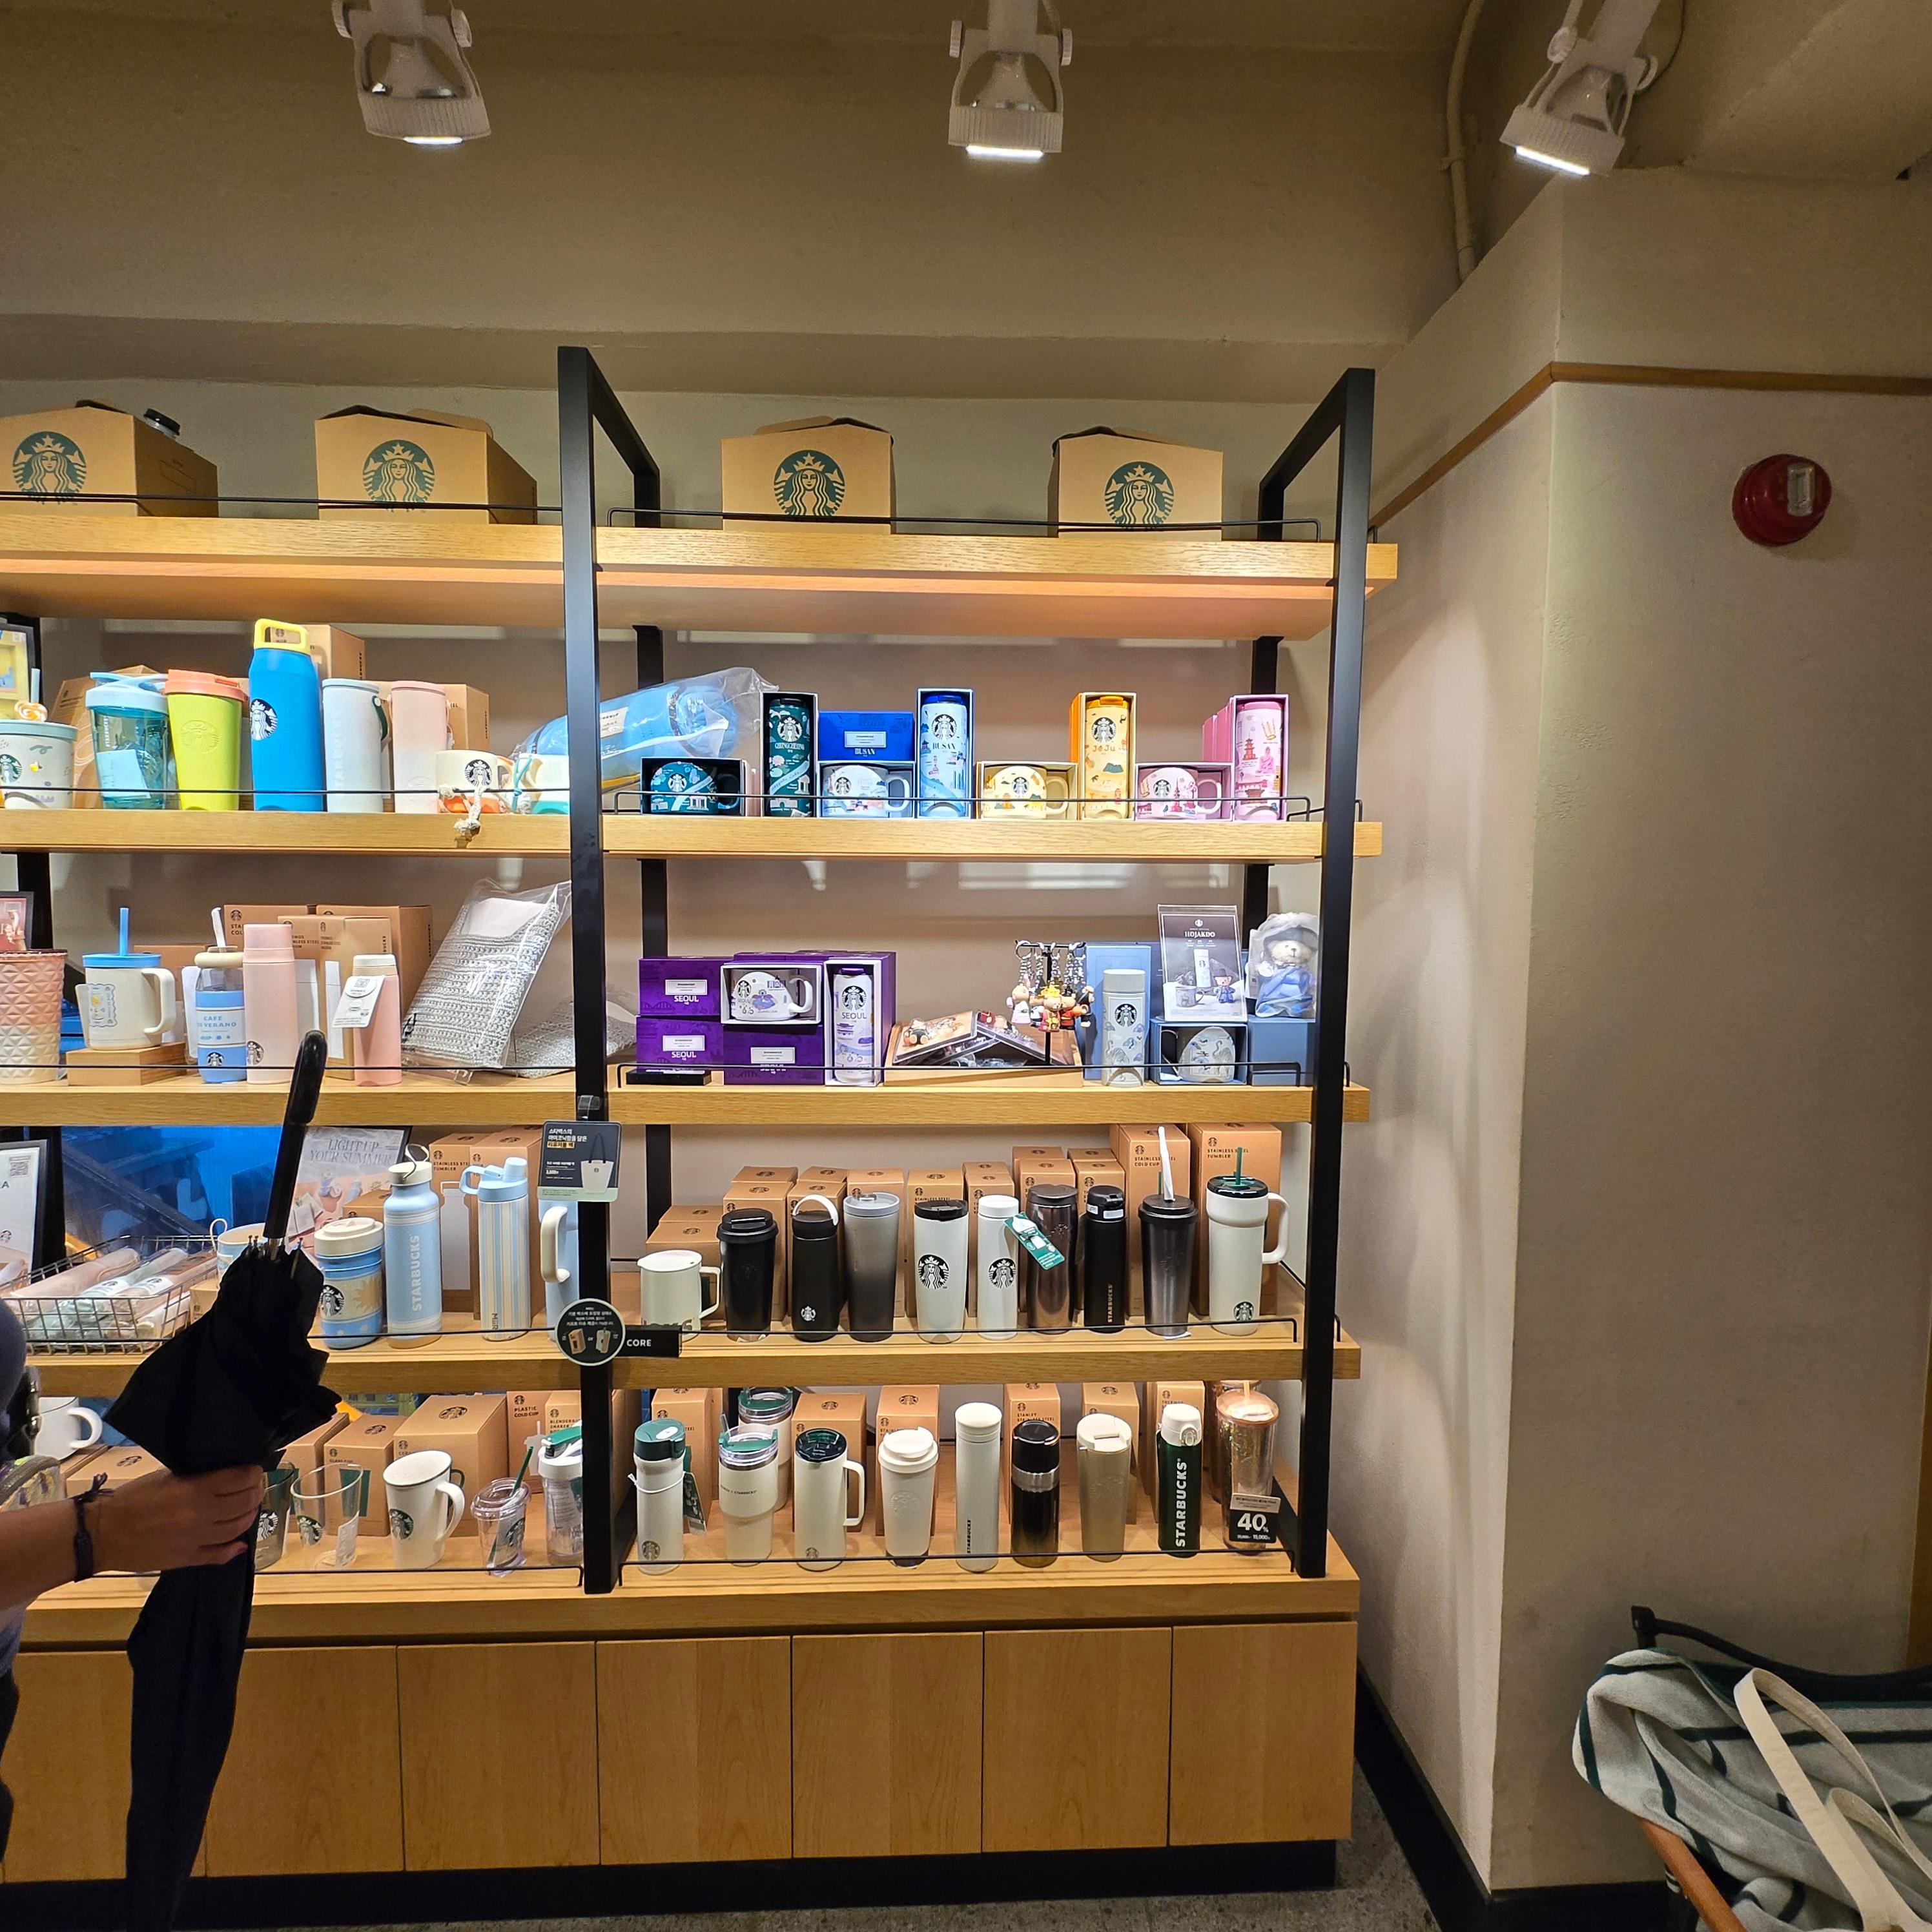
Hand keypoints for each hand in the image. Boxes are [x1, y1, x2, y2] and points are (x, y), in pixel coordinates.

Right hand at [91, 1466, 266, 1573]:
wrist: (102, 1533)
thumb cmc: (131, 1499)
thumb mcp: (165, 1477)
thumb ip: (197, 1478)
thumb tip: (223, 1477)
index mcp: (196, 1489)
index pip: (240, 1479)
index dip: (252, 1474)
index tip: (253, 1471)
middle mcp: (202, 1514)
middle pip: (245, 1503)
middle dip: (255, 1493)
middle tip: (254, 1488)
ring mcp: (197, 1539)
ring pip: (238, 1528)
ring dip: (248, 1516)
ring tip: (248, 1509)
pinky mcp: (187, 1559)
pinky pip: (220, 1555)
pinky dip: (234, 1548)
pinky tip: (239, 1543)